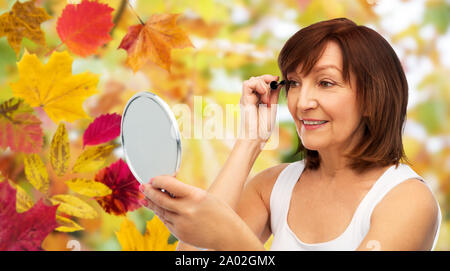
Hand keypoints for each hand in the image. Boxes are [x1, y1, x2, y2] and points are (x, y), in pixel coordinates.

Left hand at [139, 175, 253, 249]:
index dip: (158, 181)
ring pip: (161, 211)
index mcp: (195, 196)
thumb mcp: (205, 197)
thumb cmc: (219, 213)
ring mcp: (182, 223)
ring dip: (151, 203)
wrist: (228, 235)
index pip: (169, 185)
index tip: (154, 179)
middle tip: (142, 186)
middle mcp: (186, 210)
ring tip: (145, 197)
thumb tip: (168, 188)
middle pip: (160, 199)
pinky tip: (157, 209)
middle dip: (149, 191)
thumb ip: (186, 193)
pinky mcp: (180, 234)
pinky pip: (166, 221)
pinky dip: (161, 214)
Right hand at [239, 74, 280, 146]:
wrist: (257, 137)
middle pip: (257, 78)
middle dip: (267, 79)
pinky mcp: (244, 100)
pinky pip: (247, 84)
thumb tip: (278, 82)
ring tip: (267, 98)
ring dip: (262, 85)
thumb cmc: (264, 127)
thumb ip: (274, 95)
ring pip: (252, 79)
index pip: (262, 81)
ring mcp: (247, 98)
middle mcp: (251, 97)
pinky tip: (263, 95)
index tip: (277, 80)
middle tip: (274, 88)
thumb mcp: (273, 107)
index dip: (269, 78)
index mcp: (258, 98)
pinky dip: (257, 85)